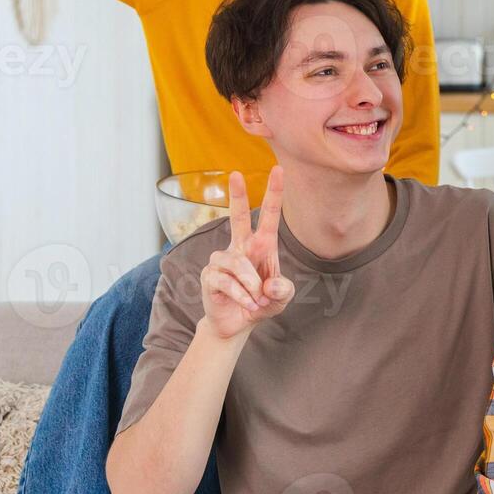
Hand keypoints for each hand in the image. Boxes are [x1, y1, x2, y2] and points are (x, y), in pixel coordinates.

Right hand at [201, 167, 294, 340]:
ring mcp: (222, 260)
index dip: (274, 193)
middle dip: (237, 195)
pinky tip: (247, 304)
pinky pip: (227, 282)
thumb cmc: (262, 303)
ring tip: (257, 300)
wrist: (238, 323)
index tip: (278, 169)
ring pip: (238, 264)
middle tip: (235, 173)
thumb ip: (283, 291)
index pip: (269, 215)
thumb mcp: (281, 298)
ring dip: (251, 286)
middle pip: (237, 217)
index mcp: (262, 245)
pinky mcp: (210, 275)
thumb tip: (269, 285)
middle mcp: (241, 247)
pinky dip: (241, 297)